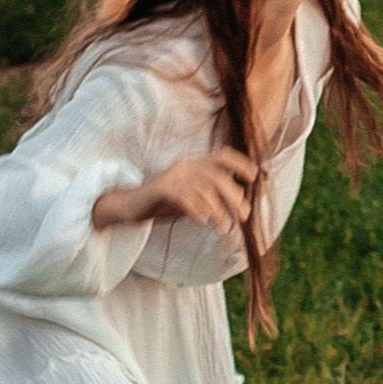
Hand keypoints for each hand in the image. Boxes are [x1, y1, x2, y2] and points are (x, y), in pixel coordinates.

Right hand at [93, 147, 257, 233]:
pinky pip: (182, 196)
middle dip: (233, 195)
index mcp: (195, 164)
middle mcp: (186, 165)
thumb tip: (241, 204)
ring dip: (217, 210)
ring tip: (224, 228)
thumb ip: (212, 197)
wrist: (129, 206)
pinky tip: (203, 220)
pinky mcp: (159, 188)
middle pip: (216, 175)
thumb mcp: (192, 197)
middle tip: (242, 215)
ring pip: (202, 188)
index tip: (253, 176)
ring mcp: (172, 175)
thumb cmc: (164, 203)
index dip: (240, 163)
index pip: (222, 155)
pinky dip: (195, 208)